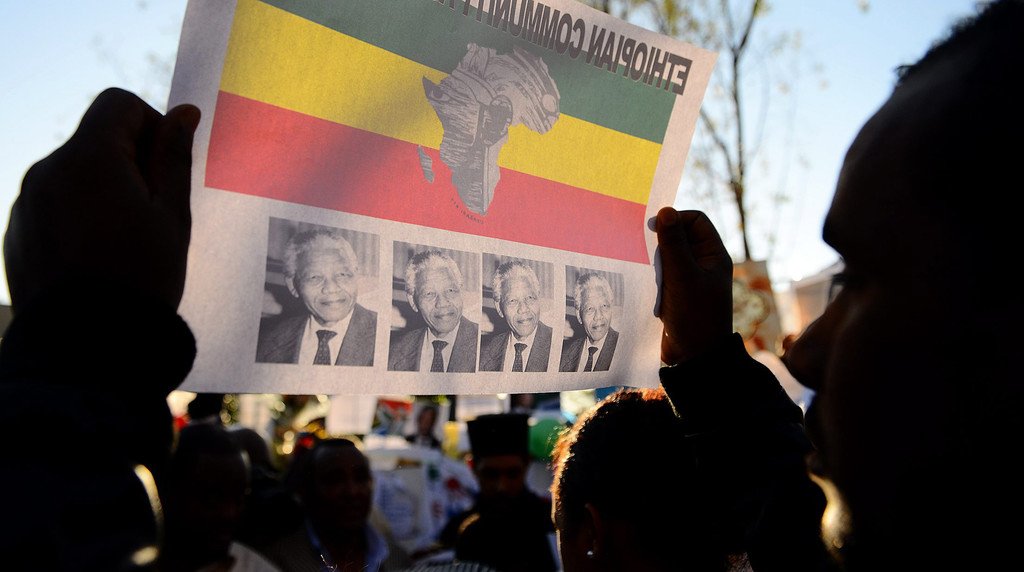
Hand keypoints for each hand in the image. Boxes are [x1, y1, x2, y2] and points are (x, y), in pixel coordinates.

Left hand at [4, 88, 199, 310]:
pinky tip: (98, 259)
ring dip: (103, 191)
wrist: (89, 346)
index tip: (166, 170)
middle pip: (94, 139)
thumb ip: (175, 158)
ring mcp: (25, 202)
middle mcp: (47, 170)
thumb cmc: (142, 278)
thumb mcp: (172, 216)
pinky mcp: (16, 232)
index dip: (150, 125)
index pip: (118, 104)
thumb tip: (183, 113)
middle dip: (128, 163)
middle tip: (153, 215)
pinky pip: (53, 205)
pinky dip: (78, 217)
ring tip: (125, 243)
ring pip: (74, 174)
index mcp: (89, 159)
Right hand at [654, 208, 732, 363]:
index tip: (653, 229)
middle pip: (680, 236)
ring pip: (668, 255)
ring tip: (641, 266)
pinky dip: (650, 274)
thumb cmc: (695, 316)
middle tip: (641, 246)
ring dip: (653, 258)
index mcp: (714, 255)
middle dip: (661, 239)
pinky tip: (640, 281)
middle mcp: (703, 264)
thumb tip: (665, 210)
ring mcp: (689, 279)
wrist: (695, 358)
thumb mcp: (682, 276)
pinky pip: (661, 274)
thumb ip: (673, 243)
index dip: (676, 219)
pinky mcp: (675, 294)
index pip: (695, 220)